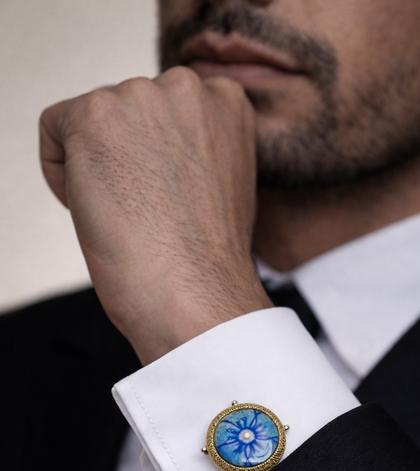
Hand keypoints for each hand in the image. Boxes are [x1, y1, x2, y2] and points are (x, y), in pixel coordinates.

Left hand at [40, 68, 272, 364]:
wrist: (196, 295)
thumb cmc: (209, 262)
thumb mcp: (222, 184)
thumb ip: (195, 146)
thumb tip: (152, 148)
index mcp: (227, 102)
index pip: (168, 110)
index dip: (159, 160)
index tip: (168, 200)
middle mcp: (188, 87)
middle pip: (128, 111)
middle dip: (127, 159)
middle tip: (149, 214)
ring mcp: (141, 97)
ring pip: (91, 123)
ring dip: (97, 167)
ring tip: (131, 216)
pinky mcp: (95, 116)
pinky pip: (53, 130)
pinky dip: (61, 174)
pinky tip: (97, 209)